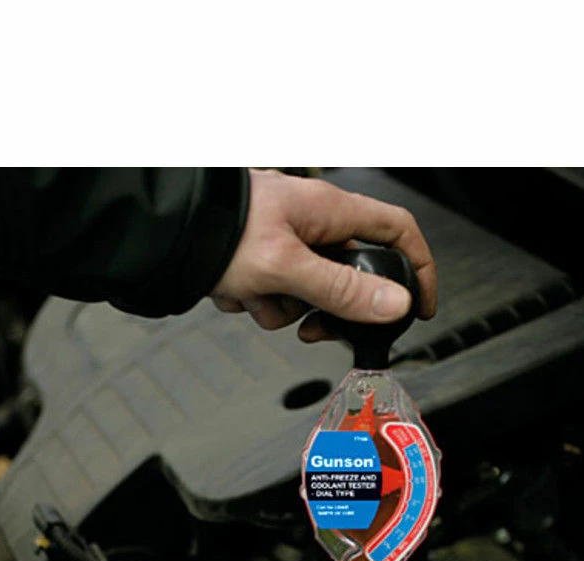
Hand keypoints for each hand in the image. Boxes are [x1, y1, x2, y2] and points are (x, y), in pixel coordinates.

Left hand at [211, 169, 436, 341]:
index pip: (398, 231)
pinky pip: (275, 294)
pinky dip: (256, 301)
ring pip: (307, 294)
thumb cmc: (221, 232)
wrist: (164, 232)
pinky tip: (234, 292)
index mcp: (330, 210)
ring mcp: (285, 242)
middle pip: (348, 277)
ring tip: (253, 294)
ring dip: (281, 307)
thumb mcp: (288, 267)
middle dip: (327, 307)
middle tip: (312, 327)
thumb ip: (343, 290)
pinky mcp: (260, 259)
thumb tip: (395, 305)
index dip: (418, 268)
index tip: (419, 308)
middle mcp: (312, 223)